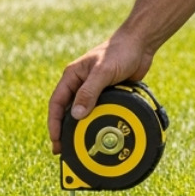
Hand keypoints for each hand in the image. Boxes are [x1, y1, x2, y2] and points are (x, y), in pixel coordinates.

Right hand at [47, 33, 153, 152]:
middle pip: (67, 111)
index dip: (54, 123)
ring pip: (82, 113)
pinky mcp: (107, 94)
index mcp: (72, 76)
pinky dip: (96, 122)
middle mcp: (80, 84)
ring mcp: (93, 89)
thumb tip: (77, 115)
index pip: (57, 102)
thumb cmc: (119, 52)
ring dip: (80, 128)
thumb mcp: (103, 71)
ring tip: (79, 146)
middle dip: (64, 130)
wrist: (140, 45)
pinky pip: (98, 111)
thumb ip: (89, 92)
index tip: (56, 140)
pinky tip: (98, 133)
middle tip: (64, 150)